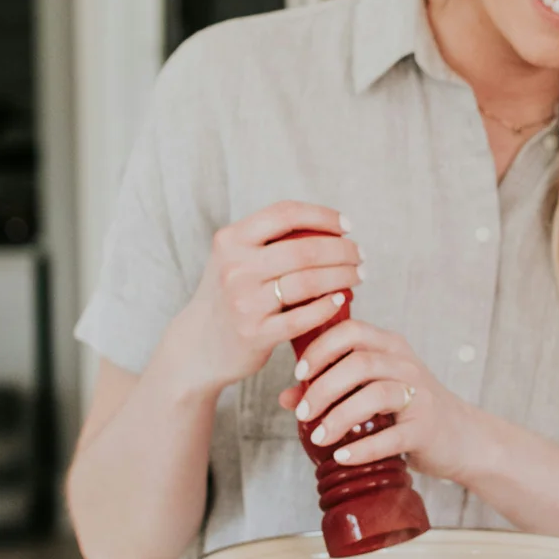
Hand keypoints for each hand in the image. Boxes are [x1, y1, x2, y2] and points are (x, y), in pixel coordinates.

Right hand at [171, 201, 361, 391]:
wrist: (199, 344)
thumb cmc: (229, 296)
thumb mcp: (234, 259)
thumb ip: (267, 241)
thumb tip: (326, 227)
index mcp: (231, 240)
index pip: (285, 214)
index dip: (323, 216)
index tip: (347, 225)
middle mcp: (235, 268)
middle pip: (304, 249)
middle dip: (342, 250)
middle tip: (360, 255)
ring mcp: (244, 302)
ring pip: (308, 282)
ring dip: (342, 276)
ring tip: (358, 276)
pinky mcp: (255, 334)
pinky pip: (302, 317)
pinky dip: (327, 306)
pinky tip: (340, 300)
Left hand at [281, 320, 486, 482]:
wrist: (461, 437)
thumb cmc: (409, 410)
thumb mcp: (372, 391)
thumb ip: (333, 389)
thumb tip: (287, 398)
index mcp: (390, 347)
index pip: (351, 331)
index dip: (321, 349)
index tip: (299, 373)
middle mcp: (406, 365)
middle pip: (359, 363)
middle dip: (323, 388)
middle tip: (303, 413)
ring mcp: (420, 395)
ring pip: (375, 395)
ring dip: (339, 417)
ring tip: (318, 437)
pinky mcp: (425, 428)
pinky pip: (391, 436)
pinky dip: (362, 448)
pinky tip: (342, 456)